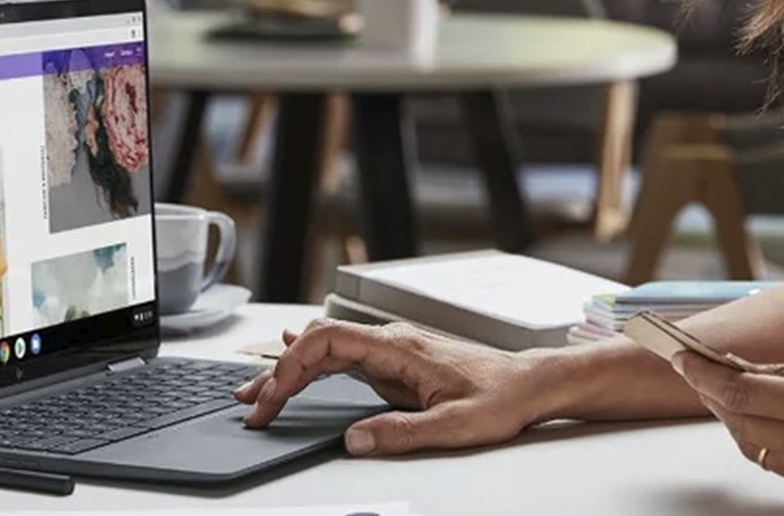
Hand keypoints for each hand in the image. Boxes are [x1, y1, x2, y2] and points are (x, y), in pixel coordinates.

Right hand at [234, 319, 550, 456]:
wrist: (531, 384)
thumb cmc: (502, 397)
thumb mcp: (453, 426)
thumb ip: (401, 433)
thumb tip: (353, 440)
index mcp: (400, 348)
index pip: (327, 344)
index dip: (290, 369)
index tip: (272, 401)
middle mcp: (393, 342)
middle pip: (319, 344)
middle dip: (279, 373)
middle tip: (252, 406)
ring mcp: (395, 351)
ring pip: (329, 350)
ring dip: (292, 370)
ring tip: (258, 393)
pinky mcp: (399, 364)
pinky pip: (346, 358)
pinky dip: (314, 367)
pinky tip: (297, 367)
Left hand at [673, 353, 783, 513]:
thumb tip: (751, 369)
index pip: (741, 391)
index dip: (704, 374)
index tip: (683, 357)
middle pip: (738, 421)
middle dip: (714, 395)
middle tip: (699, 372)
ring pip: (753, 448)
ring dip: (736, 421)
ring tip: (729, 395)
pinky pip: (780, 467)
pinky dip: (767, 443)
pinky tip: (769, 424)